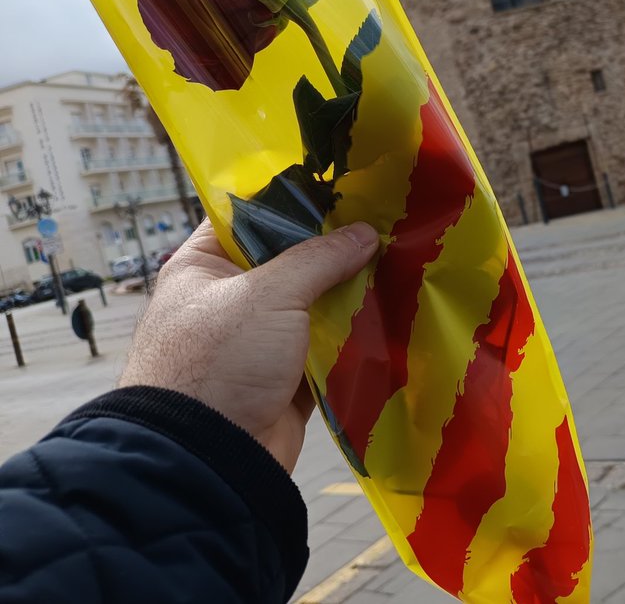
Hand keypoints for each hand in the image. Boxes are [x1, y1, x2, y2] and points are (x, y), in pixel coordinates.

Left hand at [119, 219, 378, 471]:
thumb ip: (320, 258)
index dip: (293, 201)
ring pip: (313, 304)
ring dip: (350, 292)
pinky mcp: (286, 378)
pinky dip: (353, 336)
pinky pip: (327, 347)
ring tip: (398, 263)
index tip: (344, 187)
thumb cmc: (219, 361)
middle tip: (384, 224)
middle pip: (290, 260)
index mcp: (204, 266)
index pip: (248, 216)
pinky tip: (391, 313)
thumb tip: (365, 233)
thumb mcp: (269, 295)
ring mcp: (259, 341)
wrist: (208, 459)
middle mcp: (229, 299)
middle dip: (335, 249)